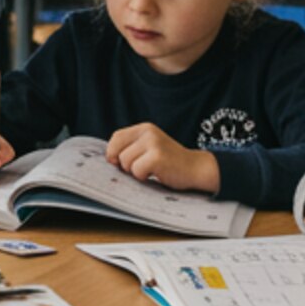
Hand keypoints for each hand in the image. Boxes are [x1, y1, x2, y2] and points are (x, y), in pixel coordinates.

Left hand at [105, 123, 219, 194]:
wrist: (195, 168)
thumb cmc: (169, 162)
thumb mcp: (149, 147)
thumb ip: (132, 147)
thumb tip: (109, 158)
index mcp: (145, 128)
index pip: (116, 137)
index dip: (113, 152)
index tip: (119, 163)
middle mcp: (148, 132)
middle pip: (118, 152)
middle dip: (125, 165)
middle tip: (142, 167)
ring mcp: (153, 143)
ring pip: (126, 162)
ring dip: (135, 172)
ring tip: (151, 169)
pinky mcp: (157, 157)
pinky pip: (136, 170)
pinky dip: (143, 177)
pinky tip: (156, 173)